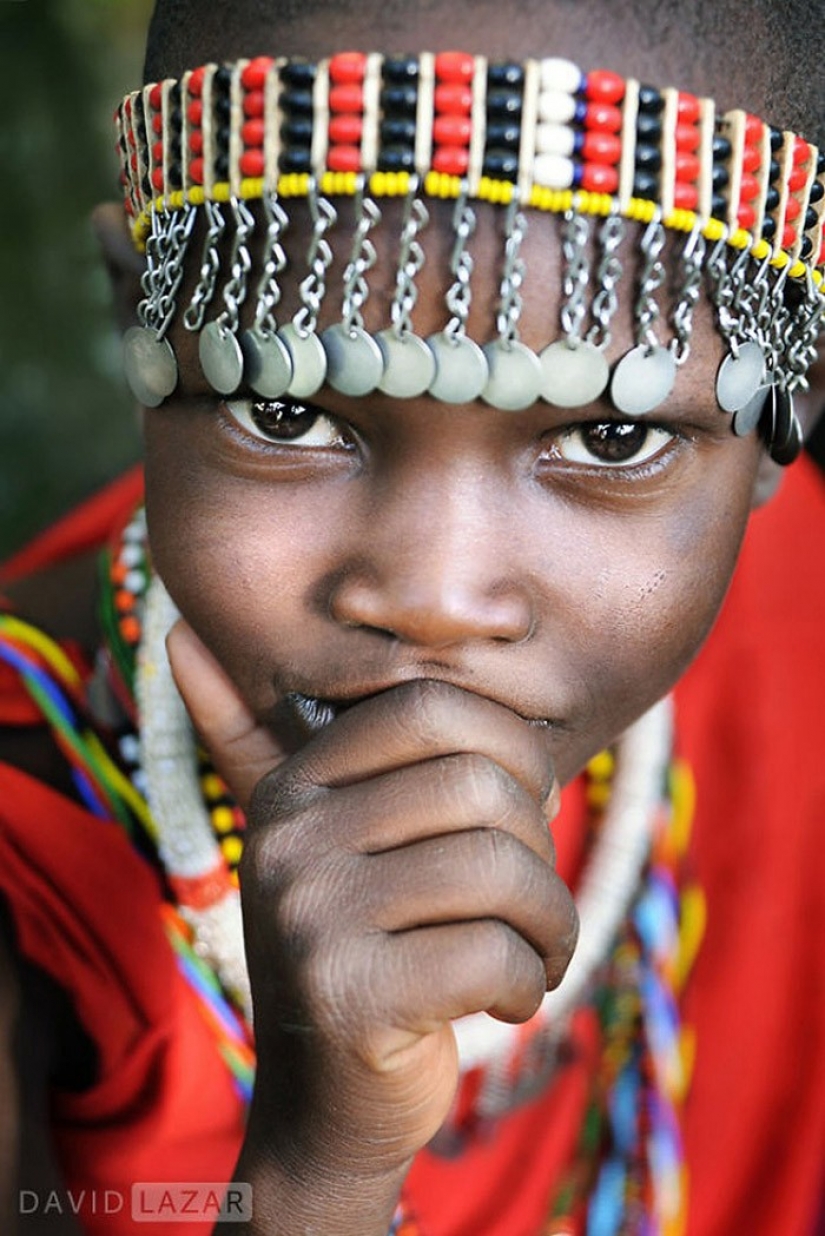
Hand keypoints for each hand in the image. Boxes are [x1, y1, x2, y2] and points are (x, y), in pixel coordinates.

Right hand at [167, 622, 577, 1212]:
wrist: (326, 1105)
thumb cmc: (357, 948)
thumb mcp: (316, 842)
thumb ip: (260, 743)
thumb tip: (178, 632)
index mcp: (293, 787)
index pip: (435, 707)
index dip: (515, 753)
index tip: (521, 813)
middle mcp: (287, 840)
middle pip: (480, 788)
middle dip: (539, 851)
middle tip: (531, 900)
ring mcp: (310, 918)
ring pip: (500, 872)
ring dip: (549, 924)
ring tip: (535, 951)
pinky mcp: (347, 998)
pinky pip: (494, 954)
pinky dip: (527, 980)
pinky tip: (507, 999)